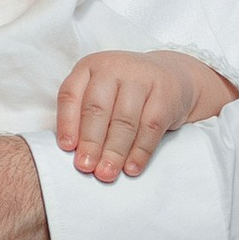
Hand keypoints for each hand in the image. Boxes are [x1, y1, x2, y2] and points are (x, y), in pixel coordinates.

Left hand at [55, 47, 236, 181]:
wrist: (172, 76)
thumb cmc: (126, 91)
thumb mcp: (101, 92)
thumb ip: (85, 115)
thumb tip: (75, 152)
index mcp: (89, 67)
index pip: (70, 94)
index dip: (67, 123)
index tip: (66, 148)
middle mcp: (113, 67)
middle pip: (97, 108)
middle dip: (90, 142)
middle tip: (85, 167)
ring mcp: (140, 77)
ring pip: (124, 120)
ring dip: (114, 152)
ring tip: (106, 173)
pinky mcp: (165, 93)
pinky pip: (150, 127)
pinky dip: (140, 152)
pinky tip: (131, 168)